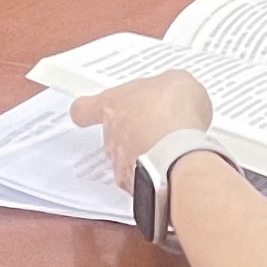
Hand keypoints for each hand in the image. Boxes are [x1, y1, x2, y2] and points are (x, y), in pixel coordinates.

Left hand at [71, 70, 215, 177]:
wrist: (183, 152)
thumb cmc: (173, 113)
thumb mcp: (177, 81)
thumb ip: (165, 87)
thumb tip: (173, 92)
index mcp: (113, 104)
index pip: (83, 109)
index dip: (88, 110)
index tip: (94, 109)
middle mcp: (112, 136)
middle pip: (111, 134)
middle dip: (131, 132)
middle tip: (156, 126)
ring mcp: (121, 163)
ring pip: (126, 159)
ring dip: (145, 154)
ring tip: (171, 149)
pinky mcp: (136, 185)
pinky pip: (142, 179)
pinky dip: (155, 175)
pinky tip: (174, 167)